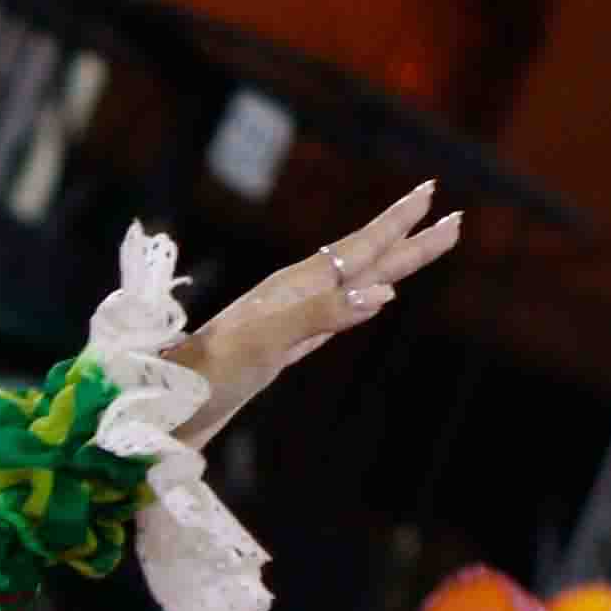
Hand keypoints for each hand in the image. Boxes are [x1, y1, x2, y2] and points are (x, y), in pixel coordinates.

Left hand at [189, 183, 466, 427]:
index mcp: (292, 288)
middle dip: (407, 240)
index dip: (396, 226)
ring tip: (420, 253)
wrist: (157, 416)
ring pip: (353, 287)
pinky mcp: (279, 352)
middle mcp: (292, 298)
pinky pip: (334, 318)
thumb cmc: (202, 379)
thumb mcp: (262, 344)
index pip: (357, 248)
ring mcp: (286, 324)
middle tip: (453, 219)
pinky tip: (370, 302)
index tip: (431, 195)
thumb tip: (385, 293)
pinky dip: (360, 305)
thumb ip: (320, 315)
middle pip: (363, 261)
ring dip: (389, 269)